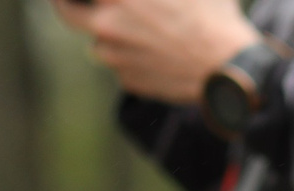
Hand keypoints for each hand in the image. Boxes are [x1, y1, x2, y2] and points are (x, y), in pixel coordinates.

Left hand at [53, 0, 259, 103]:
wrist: (230, 70)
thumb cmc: (214, 19)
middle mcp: (108, 21)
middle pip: (65, 10)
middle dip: (64, 3)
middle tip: (68, 1)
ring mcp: (115, 55)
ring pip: (98, 42)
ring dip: (112, 36)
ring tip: (145, 33)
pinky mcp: (127, 80)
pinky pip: (121, 66)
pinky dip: (133, 60)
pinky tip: (160, 55)